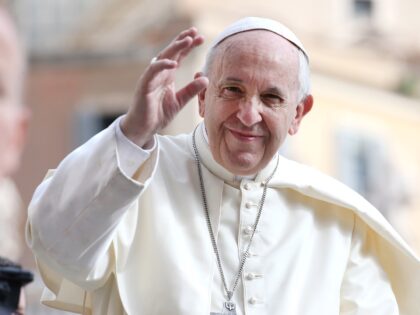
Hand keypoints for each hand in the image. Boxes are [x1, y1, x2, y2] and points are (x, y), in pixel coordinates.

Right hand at [121, 27, 208, 147]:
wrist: (143, 128)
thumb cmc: (158, 114)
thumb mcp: (180, 101)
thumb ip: (191, 90)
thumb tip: (206, 78)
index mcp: (167, 75)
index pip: (179, 56)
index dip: (189, 46)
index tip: (201, 38)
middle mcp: (159, 73)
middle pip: (171, 52)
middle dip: (183, 41)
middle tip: (195, 32)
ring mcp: (151, 78)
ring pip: (163, 57)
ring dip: (175, 48)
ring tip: (188, 40)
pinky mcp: (144, 85)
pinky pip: (153, 71)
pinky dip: (162, 65)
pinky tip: (174, 62)